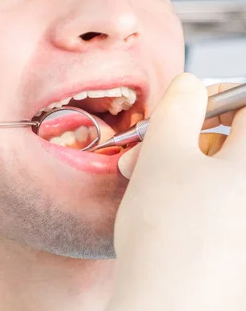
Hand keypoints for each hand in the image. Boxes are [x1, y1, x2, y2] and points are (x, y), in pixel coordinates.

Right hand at [107, 74, 245, 310]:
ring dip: (175, 163)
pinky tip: (154, 202)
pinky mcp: (236, 241)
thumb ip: (178, 107)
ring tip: (139, 176)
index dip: (216, 96)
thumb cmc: (169, 234)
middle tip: (147, 147)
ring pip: (217, 171)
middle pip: (232, 139)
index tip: (185, 104)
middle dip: (183, 135)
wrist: (168, 306)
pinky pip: (216, 200)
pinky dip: (185, 192)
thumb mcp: (164, 154)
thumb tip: (190, 85)